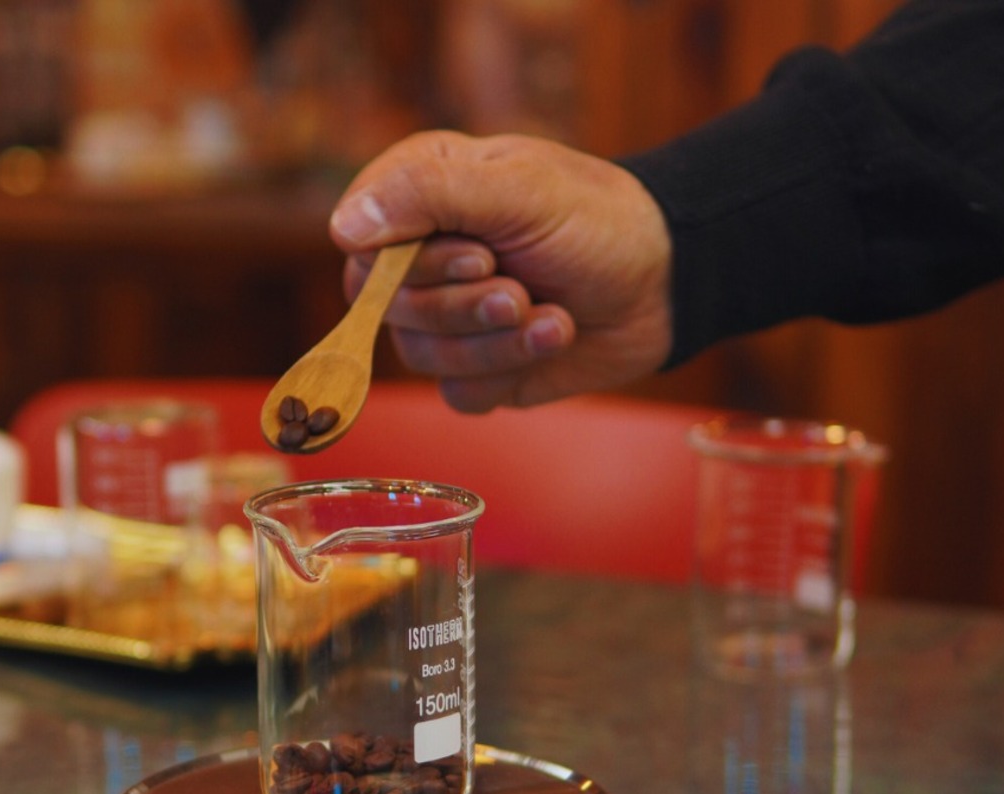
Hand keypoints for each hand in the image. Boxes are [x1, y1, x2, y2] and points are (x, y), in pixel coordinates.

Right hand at [329, 131, 674, 411]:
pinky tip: (551, 339)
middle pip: (389, 308)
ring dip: (497, 343)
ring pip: (423, 356)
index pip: (360, 244)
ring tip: (551, 315)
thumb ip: (429, 195)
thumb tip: (343, 228)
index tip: (478, 255)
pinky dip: (507, 373)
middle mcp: (420, 259)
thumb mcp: (519, 190)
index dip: (410, 265)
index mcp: (420, 196)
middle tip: (519, 287)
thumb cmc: (596, 221)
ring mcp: (444, 320)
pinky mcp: (474, 369)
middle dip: (464, 307)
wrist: (661, 285)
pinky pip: (457, 393)